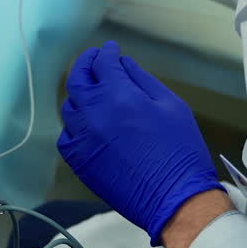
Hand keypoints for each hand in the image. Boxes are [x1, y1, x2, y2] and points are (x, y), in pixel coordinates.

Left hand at [58, 41, 220, 244]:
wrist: (173, 197)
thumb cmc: (180, 150)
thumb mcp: (172, 105)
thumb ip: (143, 80)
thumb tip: (123, 64)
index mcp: (118, 95)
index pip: (102, 63)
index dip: (106, 52)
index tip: (111, 50)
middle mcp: (94, 113)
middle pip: (77, 80)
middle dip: (85, 65)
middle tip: (93, 61)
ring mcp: (82, 138)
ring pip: (69, 107)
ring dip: (80, 95)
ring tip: (92, 93)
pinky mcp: (79, 162)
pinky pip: (66, 137)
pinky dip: (74, 127)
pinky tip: (87, 126)